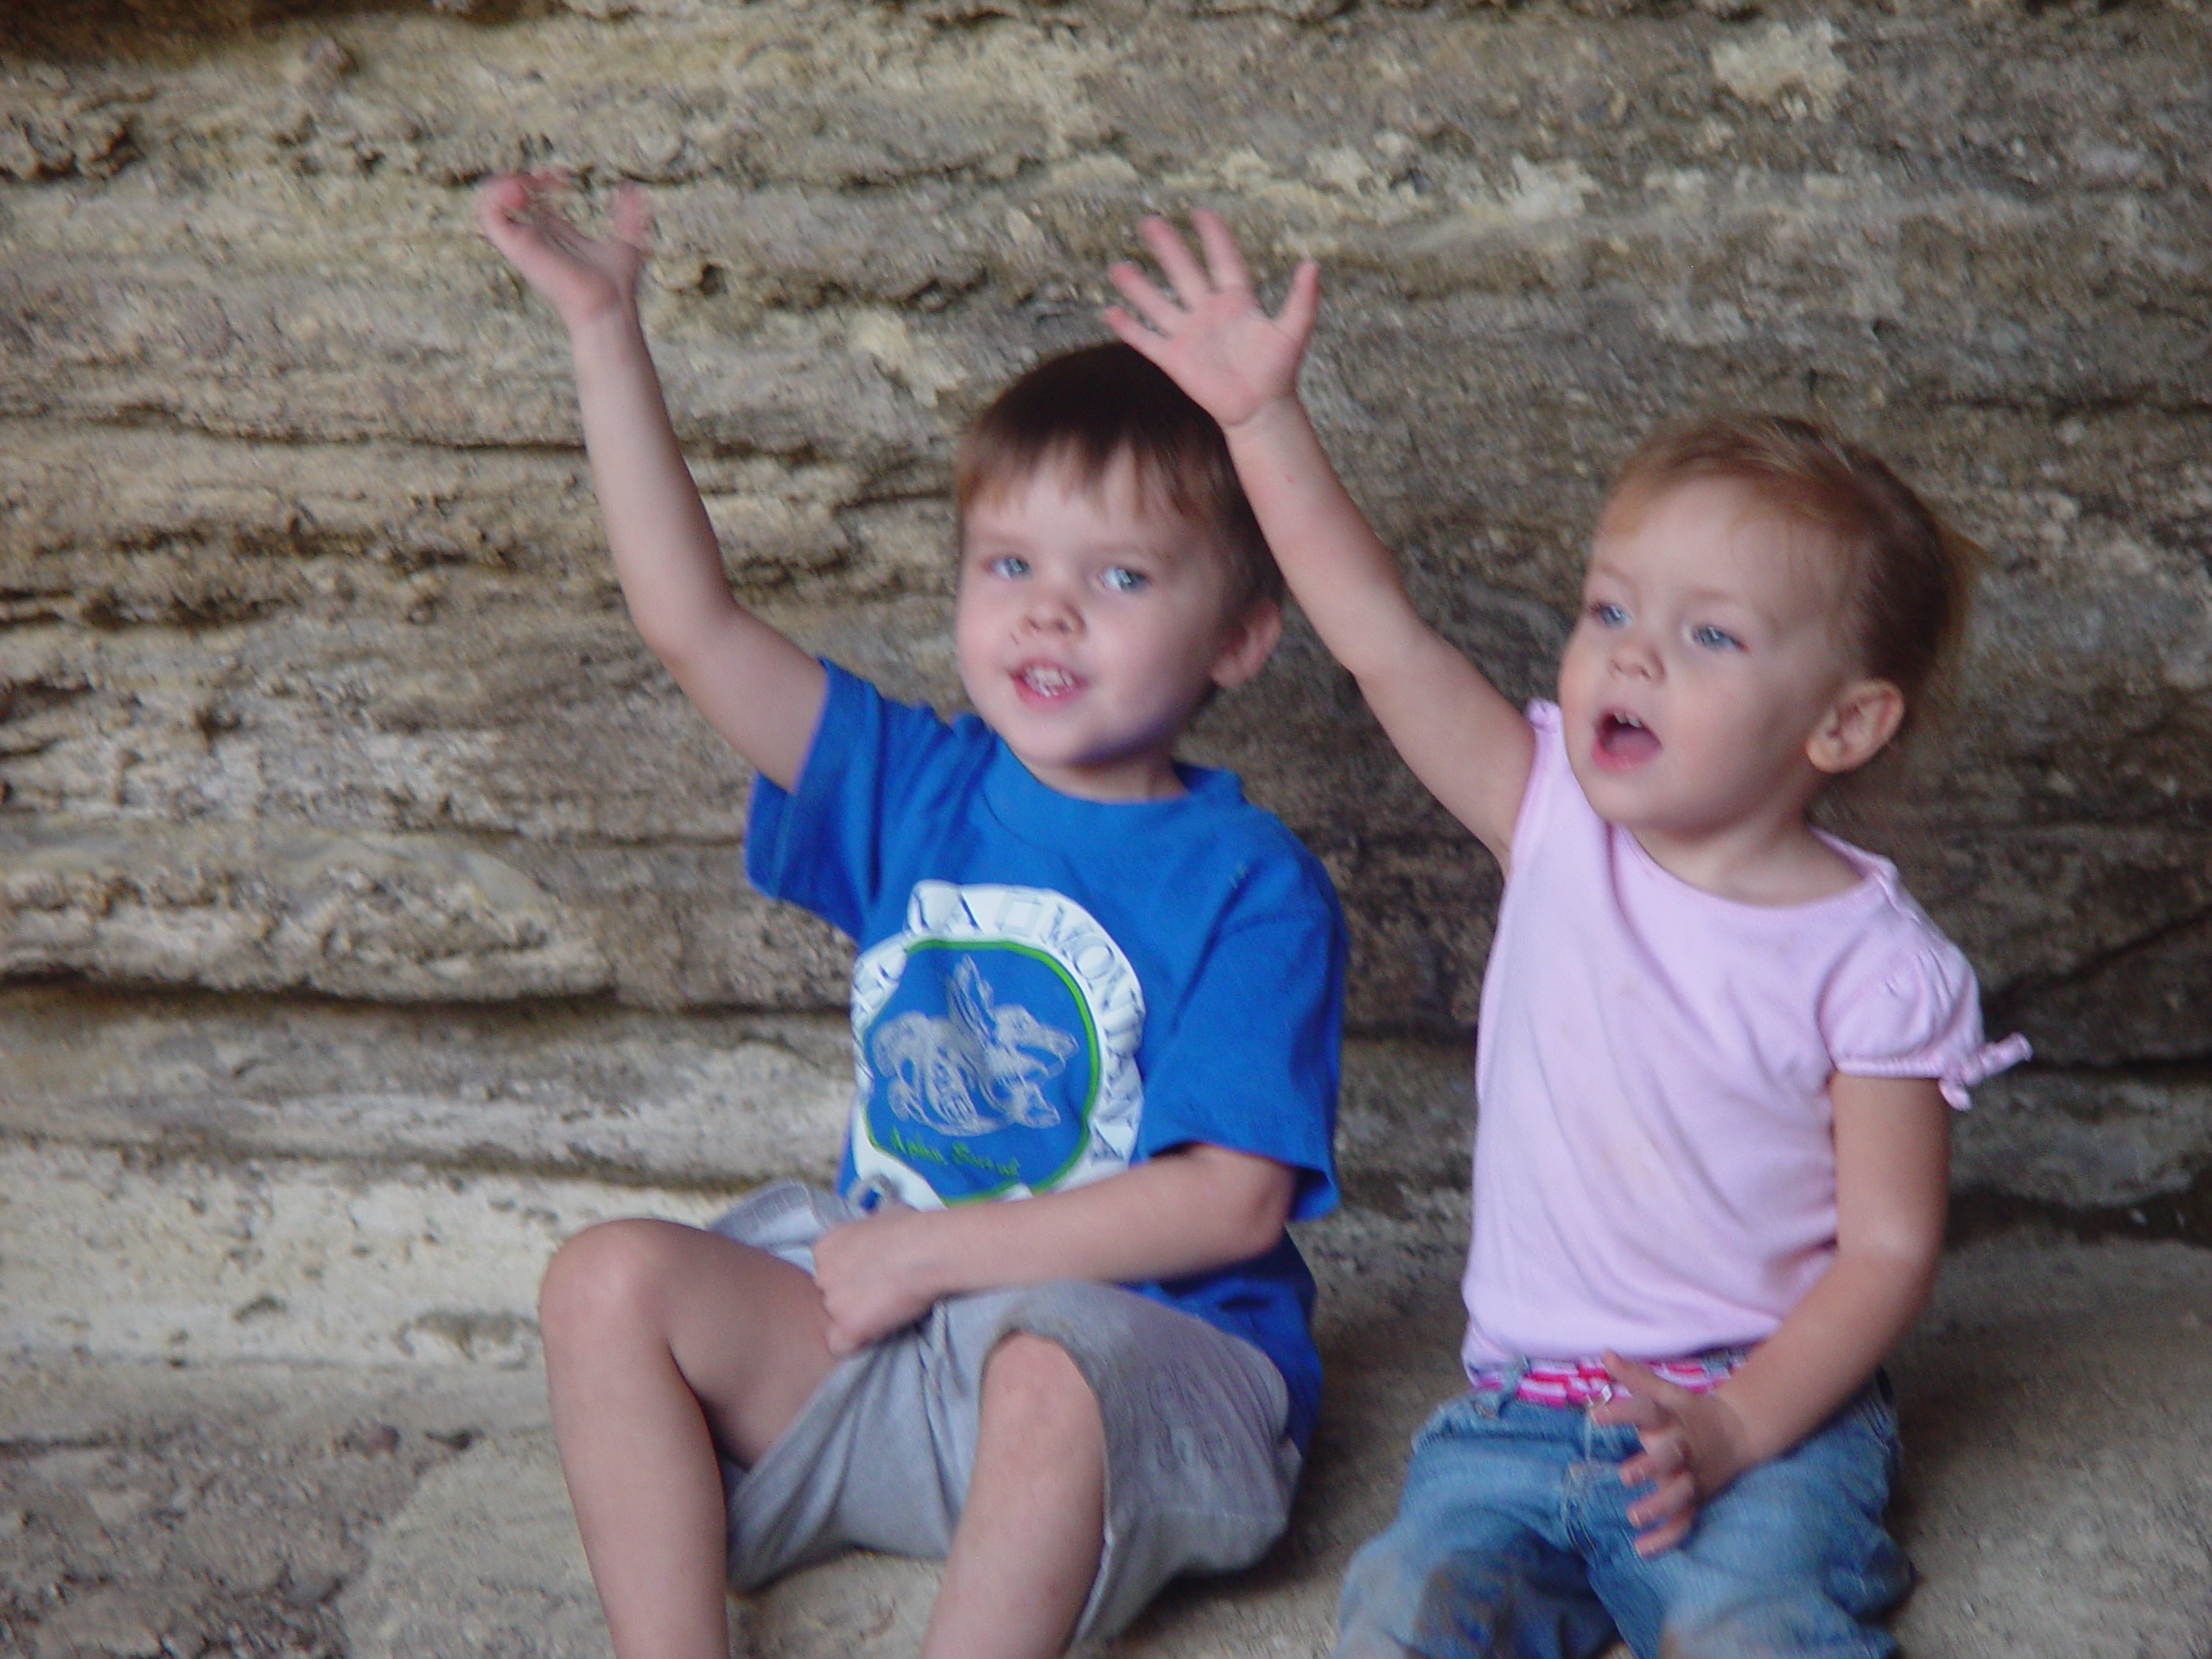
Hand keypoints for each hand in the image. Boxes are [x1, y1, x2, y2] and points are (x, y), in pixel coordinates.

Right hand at [475, 170, 649, 333]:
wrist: (608, 305)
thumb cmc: (616, 285)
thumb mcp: (627, 239)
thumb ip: (629, 215)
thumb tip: (634, 189)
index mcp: (555, 236)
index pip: (534, 202)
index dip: (541, 181)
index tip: (562, 176)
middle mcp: (535, 239)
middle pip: (507, 201)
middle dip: (518, 179)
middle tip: (543, 176)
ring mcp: (523, 243)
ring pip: (488, 207)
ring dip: (501, 185)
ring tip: (526, 182)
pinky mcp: (515, 247)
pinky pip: (488, 216)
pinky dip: (497, 196)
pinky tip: (522, 190)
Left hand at [810, 1207, 943, 1355]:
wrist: (926, 1250)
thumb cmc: (912, 1228)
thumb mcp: (880, 1217)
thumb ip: (867, 1233)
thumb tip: (877, 1236)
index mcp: (825, 1246)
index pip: (828, 1269)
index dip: (850, 1275)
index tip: (870, 1275)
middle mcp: (821, 1273)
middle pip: (828, 1294)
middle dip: (849, 1295)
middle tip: (879, 1292)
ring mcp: (833, 1301)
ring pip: (835, 1319)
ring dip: (856, 1317)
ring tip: (886, 1308)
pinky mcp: (848, 1326)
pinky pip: (840, 1345)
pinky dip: (855, 1343)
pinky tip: (874, 1332)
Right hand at [1104, 209, 1320, 433]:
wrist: (1260, 410)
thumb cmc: (1278, 372)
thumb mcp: (1293, 332)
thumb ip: (1302, 300)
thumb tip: (1312, 265)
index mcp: (1237, 301)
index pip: (1222, 261)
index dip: (1213, 237)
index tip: (1200, 212)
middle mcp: (1208, 312)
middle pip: (1184, 272)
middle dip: (1167, 248)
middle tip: (1149, 222)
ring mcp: (1189, 334)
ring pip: (1158, 304)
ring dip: (1138, 286)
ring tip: (1117, 267)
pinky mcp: (1174, 359)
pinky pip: (1147, 340)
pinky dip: (1129, 328)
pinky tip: (1111, 312)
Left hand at [1590, 1352, 1753, 1556]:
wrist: (1739, 1432)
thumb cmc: (1691, 1411)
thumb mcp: (1667, 1393)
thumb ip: (1636, 1377)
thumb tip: (1605, 1353)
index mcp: (1673, 1418)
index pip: (1647, 1410)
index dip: (1622, 1412)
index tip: (1594, 1416)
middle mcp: (1683, 1447)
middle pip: (1669, 1456)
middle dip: (1649, 1466)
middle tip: (1625, 1476)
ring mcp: (1692, 1474)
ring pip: (1680, 1493)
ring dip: (1659, 1505)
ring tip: (1633, 1517)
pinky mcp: (1697, 1497)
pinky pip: (1684, 1521)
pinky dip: (1666, 1537)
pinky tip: (1642, 1549)